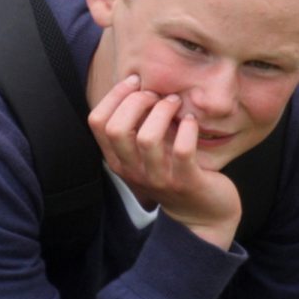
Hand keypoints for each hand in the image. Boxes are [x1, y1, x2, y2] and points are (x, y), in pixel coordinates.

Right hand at [88, 75, 241, 248]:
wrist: (201, 216)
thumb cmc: (173, 174)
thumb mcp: (146, 155)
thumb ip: (135, 128)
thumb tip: (135, 84)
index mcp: (118, 160)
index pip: (97, 122)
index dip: (114, 95)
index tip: (136, 83)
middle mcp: (132, 171)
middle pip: (116, 128)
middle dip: (137, 101)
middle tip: (158, 94)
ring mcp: (158, 179)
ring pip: (147, 138)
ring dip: (163, 111)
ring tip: (176, 103)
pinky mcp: (186, 183)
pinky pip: (183, 150)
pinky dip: (188, 128)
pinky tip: (192, 122)